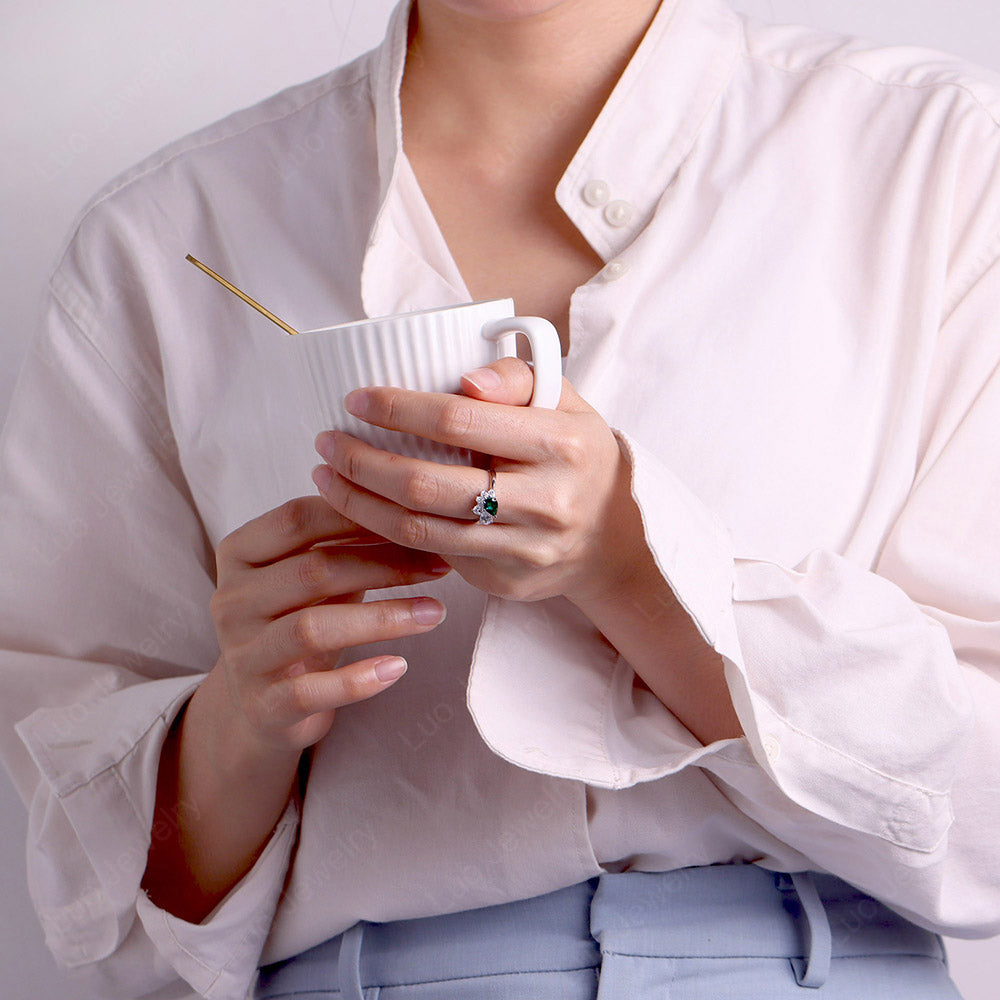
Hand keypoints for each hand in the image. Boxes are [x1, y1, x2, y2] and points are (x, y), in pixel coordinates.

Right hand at [208, 495, 449, 755]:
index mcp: (238, 553)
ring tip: (435, 612)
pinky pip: (312, 691)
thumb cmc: (299, 619)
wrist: (262, 704)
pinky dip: (359, 679)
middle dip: (385, 565)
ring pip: (313, 629)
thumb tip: (415, 510)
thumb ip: (345, 541)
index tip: (415, 520)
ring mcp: (242, 655)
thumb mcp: (313, 574)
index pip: (297, 518)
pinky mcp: (262, 705)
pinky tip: (399, 667)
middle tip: (440, 566)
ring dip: (383, 619)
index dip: (359, 514)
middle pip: (313, 570)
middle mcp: (230, 601)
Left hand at [311, 359, 644, 606]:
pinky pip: (431, 555)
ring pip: (419, 530)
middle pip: (426, 484)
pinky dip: (386, 532)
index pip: (459, 420)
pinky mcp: (503, 581)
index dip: (398, 408)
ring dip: (359, 503)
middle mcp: (546, 502)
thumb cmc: (574, 453)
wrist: (612, 535)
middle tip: (326, 441)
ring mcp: (524, 550)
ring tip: (326, 476)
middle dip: (361, 461)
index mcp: (561, 443)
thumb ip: (516, 376)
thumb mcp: (564, 400)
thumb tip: (465, 380)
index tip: (357, 399)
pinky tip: (361, 509)